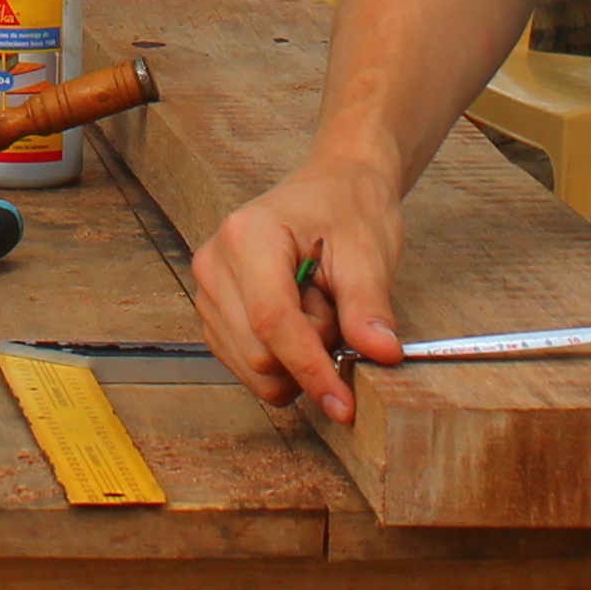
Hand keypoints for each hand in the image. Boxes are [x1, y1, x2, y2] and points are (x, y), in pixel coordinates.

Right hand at [188, 158, 410, 424]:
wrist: (334, 186)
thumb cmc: (348, 208)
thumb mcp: (368, 251)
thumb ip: (369, 307)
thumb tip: (380, 355)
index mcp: (249, 236)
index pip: (272, 321)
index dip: (308, 368)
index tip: (343, 403)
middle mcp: (216, 262)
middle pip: (259, 353)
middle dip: (310, 352)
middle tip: (336, 308)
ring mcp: (209, 289)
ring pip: (252, 367)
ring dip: (297, 357)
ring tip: (318, 307)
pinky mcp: (214, 312)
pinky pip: (247, 364)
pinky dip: (283, 358)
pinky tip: (301, 319)